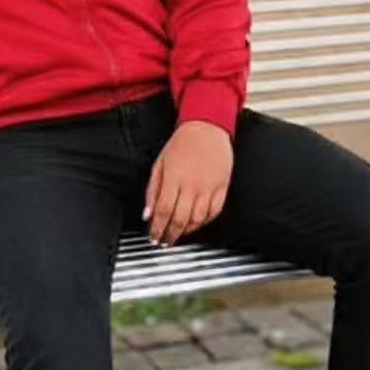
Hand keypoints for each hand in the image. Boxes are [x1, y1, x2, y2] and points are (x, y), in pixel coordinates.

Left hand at [143, 120, 232, 244]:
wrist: (207, 127)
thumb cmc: (182, 144)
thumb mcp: (159, 164)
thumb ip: (152, 190)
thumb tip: (147, 214)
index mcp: (174, 179)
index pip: (163, 212)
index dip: (157, 229)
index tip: (154, 238)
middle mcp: (192, 185)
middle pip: (180, 219)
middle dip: (170, 235)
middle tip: (164, 242)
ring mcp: (209, 188)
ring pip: (198, 219)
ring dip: (186, 231)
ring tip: (178, 234)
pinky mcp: (222, 187)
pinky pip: (214, 212)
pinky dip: (204, 222)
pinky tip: (196, 224)